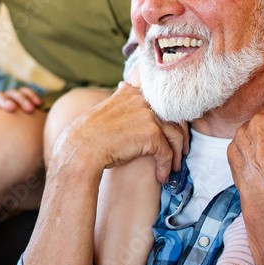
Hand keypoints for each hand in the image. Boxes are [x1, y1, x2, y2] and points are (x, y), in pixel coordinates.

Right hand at [56, 82, 188, 183]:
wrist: (81, 149)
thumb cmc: (91, 134)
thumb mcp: (108, 109)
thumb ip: (123, 101)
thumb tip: (126, 87)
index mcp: (133, 92)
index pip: (163, 102)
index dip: (172, 119)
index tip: (174, 134)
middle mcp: (143, 100)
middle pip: (174, 116)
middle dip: (181, 136)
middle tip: (181, 152)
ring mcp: (148, 115)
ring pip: (175, 135)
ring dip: (176, 154)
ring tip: (174, 168)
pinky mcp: (151, 134)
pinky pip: (167, 152)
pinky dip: (166, 167)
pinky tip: (162, 177)